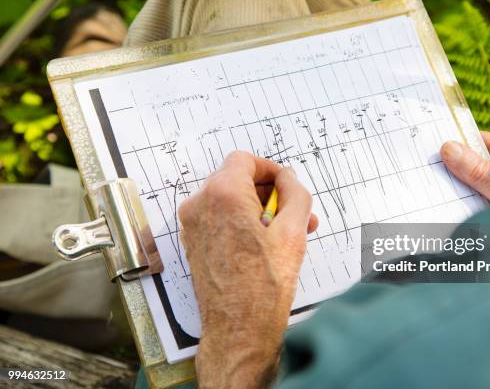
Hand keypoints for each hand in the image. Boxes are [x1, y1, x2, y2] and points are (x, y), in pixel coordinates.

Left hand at [178, 151, 317, 388]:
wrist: (238, 329)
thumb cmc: (263, 286)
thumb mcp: (294, 231)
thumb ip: (295, 193)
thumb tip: (288, 178)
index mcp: (222, 194)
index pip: (245, 160)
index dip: (270, 169)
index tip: (287, 184)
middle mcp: (200, 205)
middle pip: (237, 179)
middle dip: (269, 193)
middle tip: (296, 212)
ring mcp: (193, 225)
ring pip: (230, 201)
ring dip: (259, 209)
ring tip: (289, 232)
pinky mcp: (194, 243)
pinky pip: (220, 219)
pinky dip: (243, 223)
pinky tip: (267, 244)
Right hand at [440, 131, 489, 203]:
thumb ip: (477, 172)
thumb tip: (450, 149)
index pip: (477, 139)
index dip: (454, 145)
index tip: (433, 152)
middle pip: (473, 160)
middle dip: (456, 171)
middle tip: (436, 178)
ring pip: (474, 180)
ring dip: (462, 190)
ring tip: (446, 196)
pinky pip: (477, 196)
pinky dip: (468, 202)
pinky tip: (458, 208)